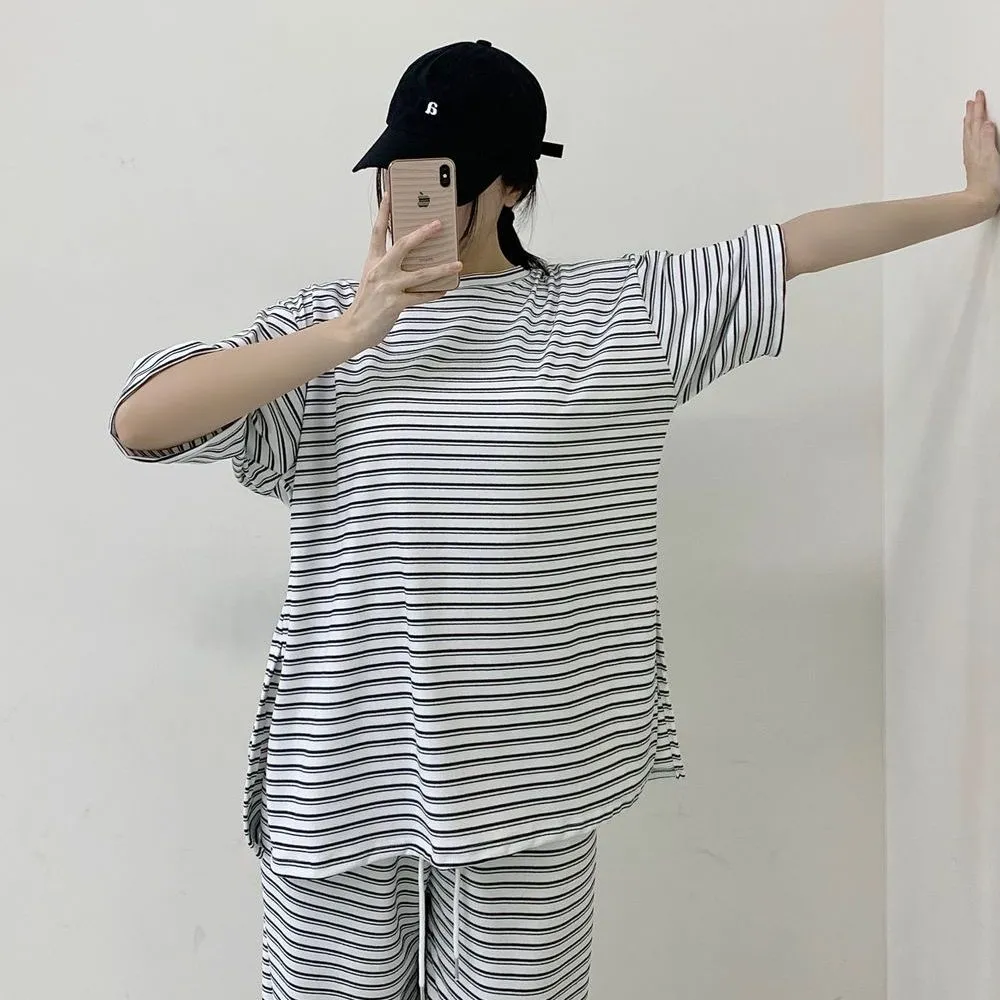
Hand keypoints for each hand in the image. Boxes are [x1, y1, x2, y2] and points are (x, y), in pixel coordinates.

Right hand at [343, 193, 461, 348]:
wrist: (354, 328)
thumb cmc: (366, 304)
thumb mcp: (372, 278)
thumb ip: (387, 265)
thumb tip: (410, 257)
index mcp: (373, 261)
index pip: (378, 230)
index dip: (385, 211)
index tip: (391, 193)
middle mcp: (380, 270)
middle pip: (403, 245)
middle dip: (423, 233)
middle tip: (438, 224)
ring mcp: (388, 287)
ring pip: (420, 274)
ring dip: (441, 268)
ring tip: (457, 264)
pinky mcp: (395, 303)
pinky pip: (420, 296)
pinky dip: (434, 293)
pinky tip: (445, 289)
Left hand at [963, 90, 999, 215]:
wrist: (980, 200)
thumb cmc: (988, 181)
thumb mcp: (991, 156)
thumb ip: (988, 138)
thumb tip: (985, 122)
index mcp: (978, 145)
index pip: (978, 121)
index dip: (979, 108)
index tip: (978, 95)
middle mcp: (973, 149)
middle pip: (972, 126)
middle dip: (973, 111)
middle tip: (972, 99)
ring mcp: (972, 156)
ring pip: (969, 134)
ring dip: (970, 122)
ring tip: (969, 113)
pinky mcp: (974, 163)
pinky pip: (970, 143)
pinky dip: (970, 134)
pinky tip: (971, 135)